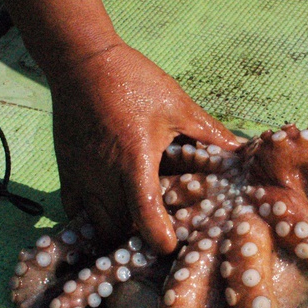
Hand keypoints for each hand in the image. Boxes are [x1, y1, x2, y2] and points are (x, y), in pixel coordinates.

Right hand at [49, 41, 239, 253]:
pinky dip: (90, 218)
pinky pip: (74, 210)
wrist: (82, 62)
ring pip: (95, 225)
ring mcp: (81, 176)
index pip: (144, 217)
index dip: (160, 239)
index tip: (171, 245)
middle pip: (118, 230)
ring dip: (115, 229)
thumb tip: (241, 149)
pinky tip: (108, 210)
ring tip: (134, 224)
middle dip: (137, 239)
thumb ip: (208, 132)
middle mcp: (104, 177)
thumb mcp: (177, 104)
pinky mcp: (66, 171)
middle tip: (158, 233)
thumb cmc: (133, 81)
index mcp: (135, 162)